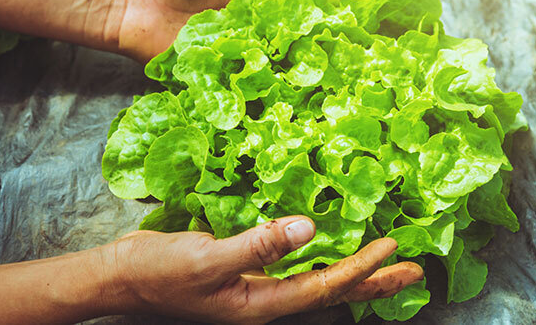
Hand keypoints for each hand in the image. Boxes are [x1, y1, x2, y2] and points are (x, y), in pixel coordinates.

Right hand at [105, 215, 423, 323]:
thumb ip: (258, 245)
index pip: (324, 287)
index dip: (361, 268)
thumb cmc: (159, 273)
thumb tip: (309, 228)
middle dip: (373, 282)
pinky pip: (293, 269)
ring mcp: (254, 290)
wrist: (122, 277)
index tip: (394, 248)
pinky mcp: (244, 273)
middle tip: (413, 271)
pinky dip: (319, 258)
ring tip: (384, 262)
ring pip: (316, 281)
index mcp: (260, 306)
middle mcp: (265, 302)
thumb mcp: (207, 258)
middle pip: (331, 293)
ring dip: (352, 271)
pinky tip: (327, 247)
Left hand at [109, 0, 341, 63]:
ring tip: (340, 67)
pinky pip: (249, 79)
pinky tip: (299, 92)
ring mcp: (235, 53)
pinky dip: (271, 86)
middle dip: (323, 35)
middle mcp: (247, 29)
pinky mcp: (220, 73)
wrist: (130, 8)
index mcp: (248, 0)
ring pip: (276, 59)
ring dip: (304, 63)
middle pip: (291, 33)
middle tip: (359, 39)